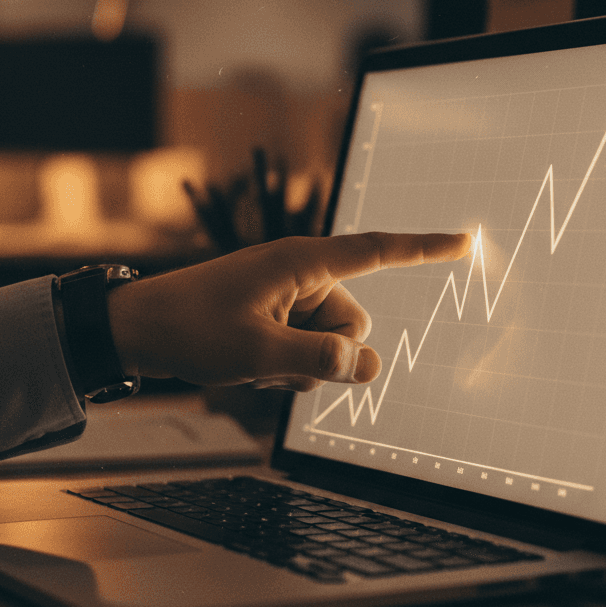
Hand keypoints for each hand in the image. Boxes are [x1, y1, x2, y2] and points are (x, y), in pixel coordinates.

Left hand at [107, 232, 470, 391]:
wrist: (139, 328)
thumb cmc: (192, 328)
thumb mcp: (258, 352)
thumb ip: (320, 360)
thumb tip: (368, 364)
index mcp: (301, 262)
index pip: (377, 251)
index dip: (425, 248)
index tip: (466, 241)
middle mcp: (301, 275)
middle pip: (354, 321)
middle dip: (329, 352)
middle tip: (279, 360)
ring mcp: (289, 298)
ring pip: (331, 343)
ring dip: (303, 364)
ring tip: (256, 361)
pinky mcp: (278, 317)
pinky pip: (309, 349)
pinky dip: (289, 366)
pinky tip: (252, 365)